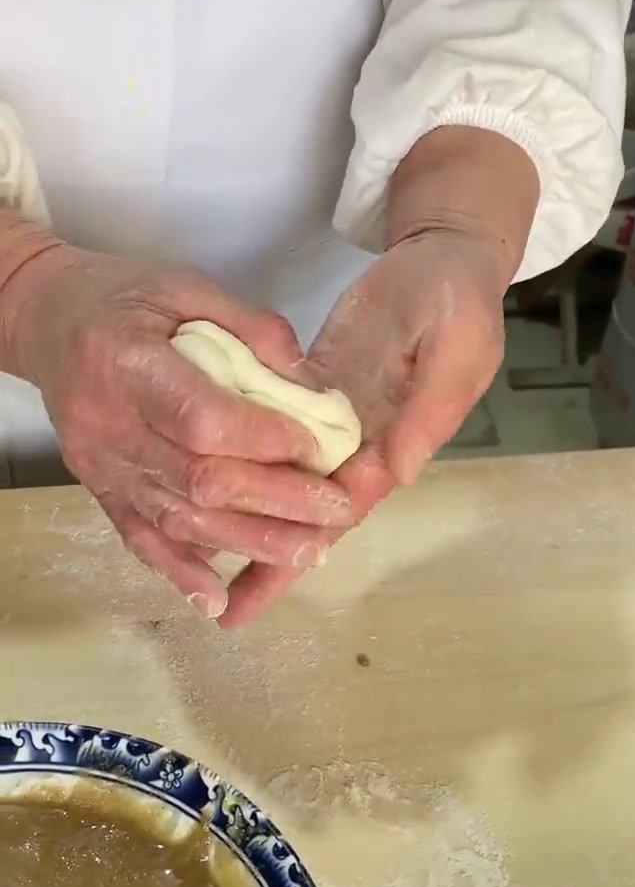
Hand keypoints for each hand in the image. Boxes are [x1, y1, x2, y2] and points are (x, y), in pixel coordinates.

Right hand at [2, 244, 353, 616]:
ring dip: (249, 542)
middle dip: (277, 502)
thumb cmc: (121, 297)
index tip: (319, 446)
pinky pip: (139, 537)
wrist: (45, 318)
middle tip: (336, 511)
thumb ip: (252, 330)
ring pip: (178, 518)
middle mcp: (109, 423)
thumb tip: (313, 385)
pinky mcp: (99, 488)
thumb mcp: (185, 287)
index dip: (264, 440)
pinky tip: (217, 599)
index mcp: (128, 362)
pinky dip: (180, 571)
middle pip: (199, 479)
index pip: (201, 418)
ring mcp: (101, 464)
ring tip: (309, 553)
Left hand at [219, 227, 505, 626]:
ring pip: (283, 480)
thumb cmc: (460, 304)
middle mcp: (359, 446)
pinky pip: (272, 429)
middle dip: (271, 560)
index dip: (303, 544)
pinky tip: (207, 481)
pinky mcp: (312, 388)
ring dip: (250, 520)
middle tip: (227, 612)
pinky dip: (246, 458)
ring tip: (206, 564)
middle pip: (307, 512)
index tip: (263, 582)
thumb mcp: (458, 350)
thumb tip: (398, 472)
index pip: (343, 506)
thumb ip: (429, 410)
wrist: (441, 260)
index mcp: (395, 445)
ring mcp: (332, 420)